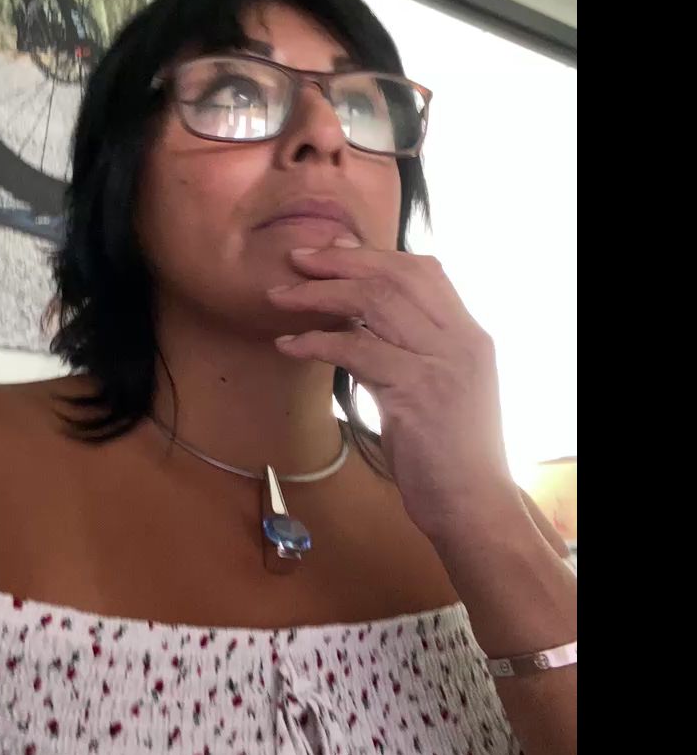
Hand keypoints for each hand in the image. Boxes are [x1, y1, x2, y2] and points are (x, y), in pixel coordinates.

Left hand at [269, 242, 525, 546]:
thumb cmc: (449, 454)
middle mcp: (461, 341)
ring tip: (281, 296)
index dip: (374, 254)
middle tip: (297, 258)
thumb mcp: (442, 389)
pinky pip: (356, 349)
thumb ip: (414, 351)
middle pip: (395, 277)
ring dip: (319, 294)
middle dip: (340, 262)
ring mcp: (441, 364)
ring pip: (374, 303)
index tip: (332, 249)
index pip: (424, 271)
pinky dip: (316, 342)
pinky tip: (289, 345)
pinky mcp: (415, 393)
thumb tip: (367, 322)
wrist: (473, 505)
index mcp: (470, 336)